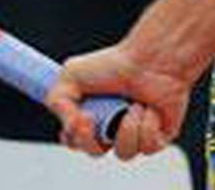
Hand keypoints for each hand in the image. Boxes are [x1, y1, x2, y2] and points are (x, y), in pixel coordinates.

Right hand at [47, 39, 192, 160]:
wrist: (148, 60)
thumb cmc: (114, 63)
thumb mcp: (70, 76)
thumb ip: (57, 103)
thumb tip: (69, 126)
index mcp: (90, 115)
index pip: (75, 141)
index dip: (76, 137)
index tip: (80, 120)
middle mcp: (112, 127)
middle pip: (96, 152)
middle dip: (95, 137)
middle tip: (98, 117)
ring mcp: (135, 133)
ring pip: (124, 153)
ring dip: (127, 127)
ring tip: (133, 105)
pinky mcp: (158, 136)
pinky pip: (148, 147)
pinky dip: (147, 126)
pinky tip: (150, 109)